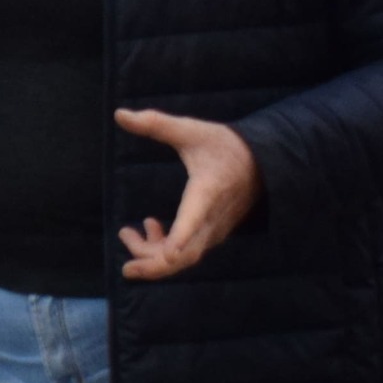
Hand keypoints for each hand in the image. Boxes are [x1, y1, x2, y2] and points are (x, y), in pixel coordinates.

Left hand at [114, 109, 261, 281]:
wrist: (262, 161)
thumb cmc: (224, 144)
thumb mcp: (191, 130)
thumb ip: (156, 124)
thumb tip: (120, 114)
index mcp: (208, 191)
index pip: (195, 218)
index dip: (181, 236)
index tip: (169, 254)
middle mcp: (213, 217)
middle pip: (188, 254)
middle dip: (156, 264)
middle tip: (126, 268)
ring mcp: (214, 229)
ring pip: (185, 257)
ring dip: (153, 254)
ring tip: (127, 233)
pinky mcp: (212, 233)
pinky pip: (188, 251)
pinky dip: (165, 247)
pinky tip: (149, 226)